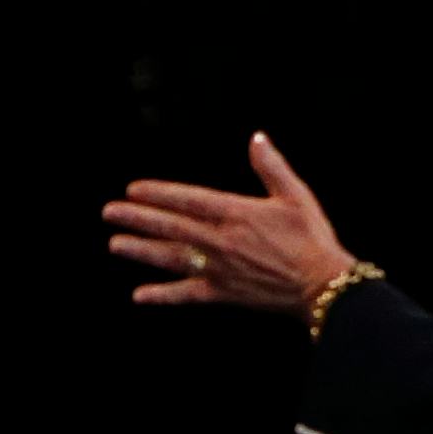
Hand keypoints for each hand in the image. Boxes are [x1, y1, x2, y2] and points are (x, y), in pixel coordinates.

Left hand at [105, 132, 356, 313]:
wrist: (322, 284)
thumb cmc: (312, 238)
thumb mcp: (295, 195)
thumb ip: (271, 166)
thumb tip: (257, 138)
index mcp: (236, 213)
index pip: (188, 200)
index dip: (158, 193)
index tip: (133, 190)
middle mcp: (222, 241)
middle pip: (171, 227)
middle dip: (137, 219)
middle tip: (110, 213)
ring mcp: (220, 269)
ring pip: (171, 258)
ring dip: (141, 251)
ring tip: (115, 245)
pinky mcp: (224, 294)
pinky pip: (187, 295)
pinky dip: (163, 296)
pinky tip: (139, 296)